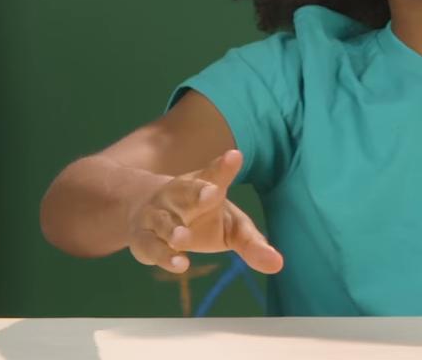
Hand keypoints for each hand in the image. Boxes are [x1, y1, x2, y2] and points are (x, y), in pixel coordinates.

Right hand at [126, 149, 283, 274]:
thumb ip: (252, 243)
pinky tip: (180, 264)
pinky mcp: (143, 238)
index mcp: (204, 186)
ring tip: (183, 238)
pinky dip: (164, 256)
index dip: (224, 167)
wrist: (144, 213)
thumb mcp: (230, 226)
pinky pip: (152, 246)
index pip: (215, 174)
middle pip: (187, 190)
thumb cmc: (200, 218)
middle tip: (212, 192)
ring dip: (174, 230)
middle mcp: (178, 196)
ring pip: (164, 221)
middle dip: (198, 191)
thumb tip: (278, 265)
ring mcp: (157, 216)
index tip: (235, 156)